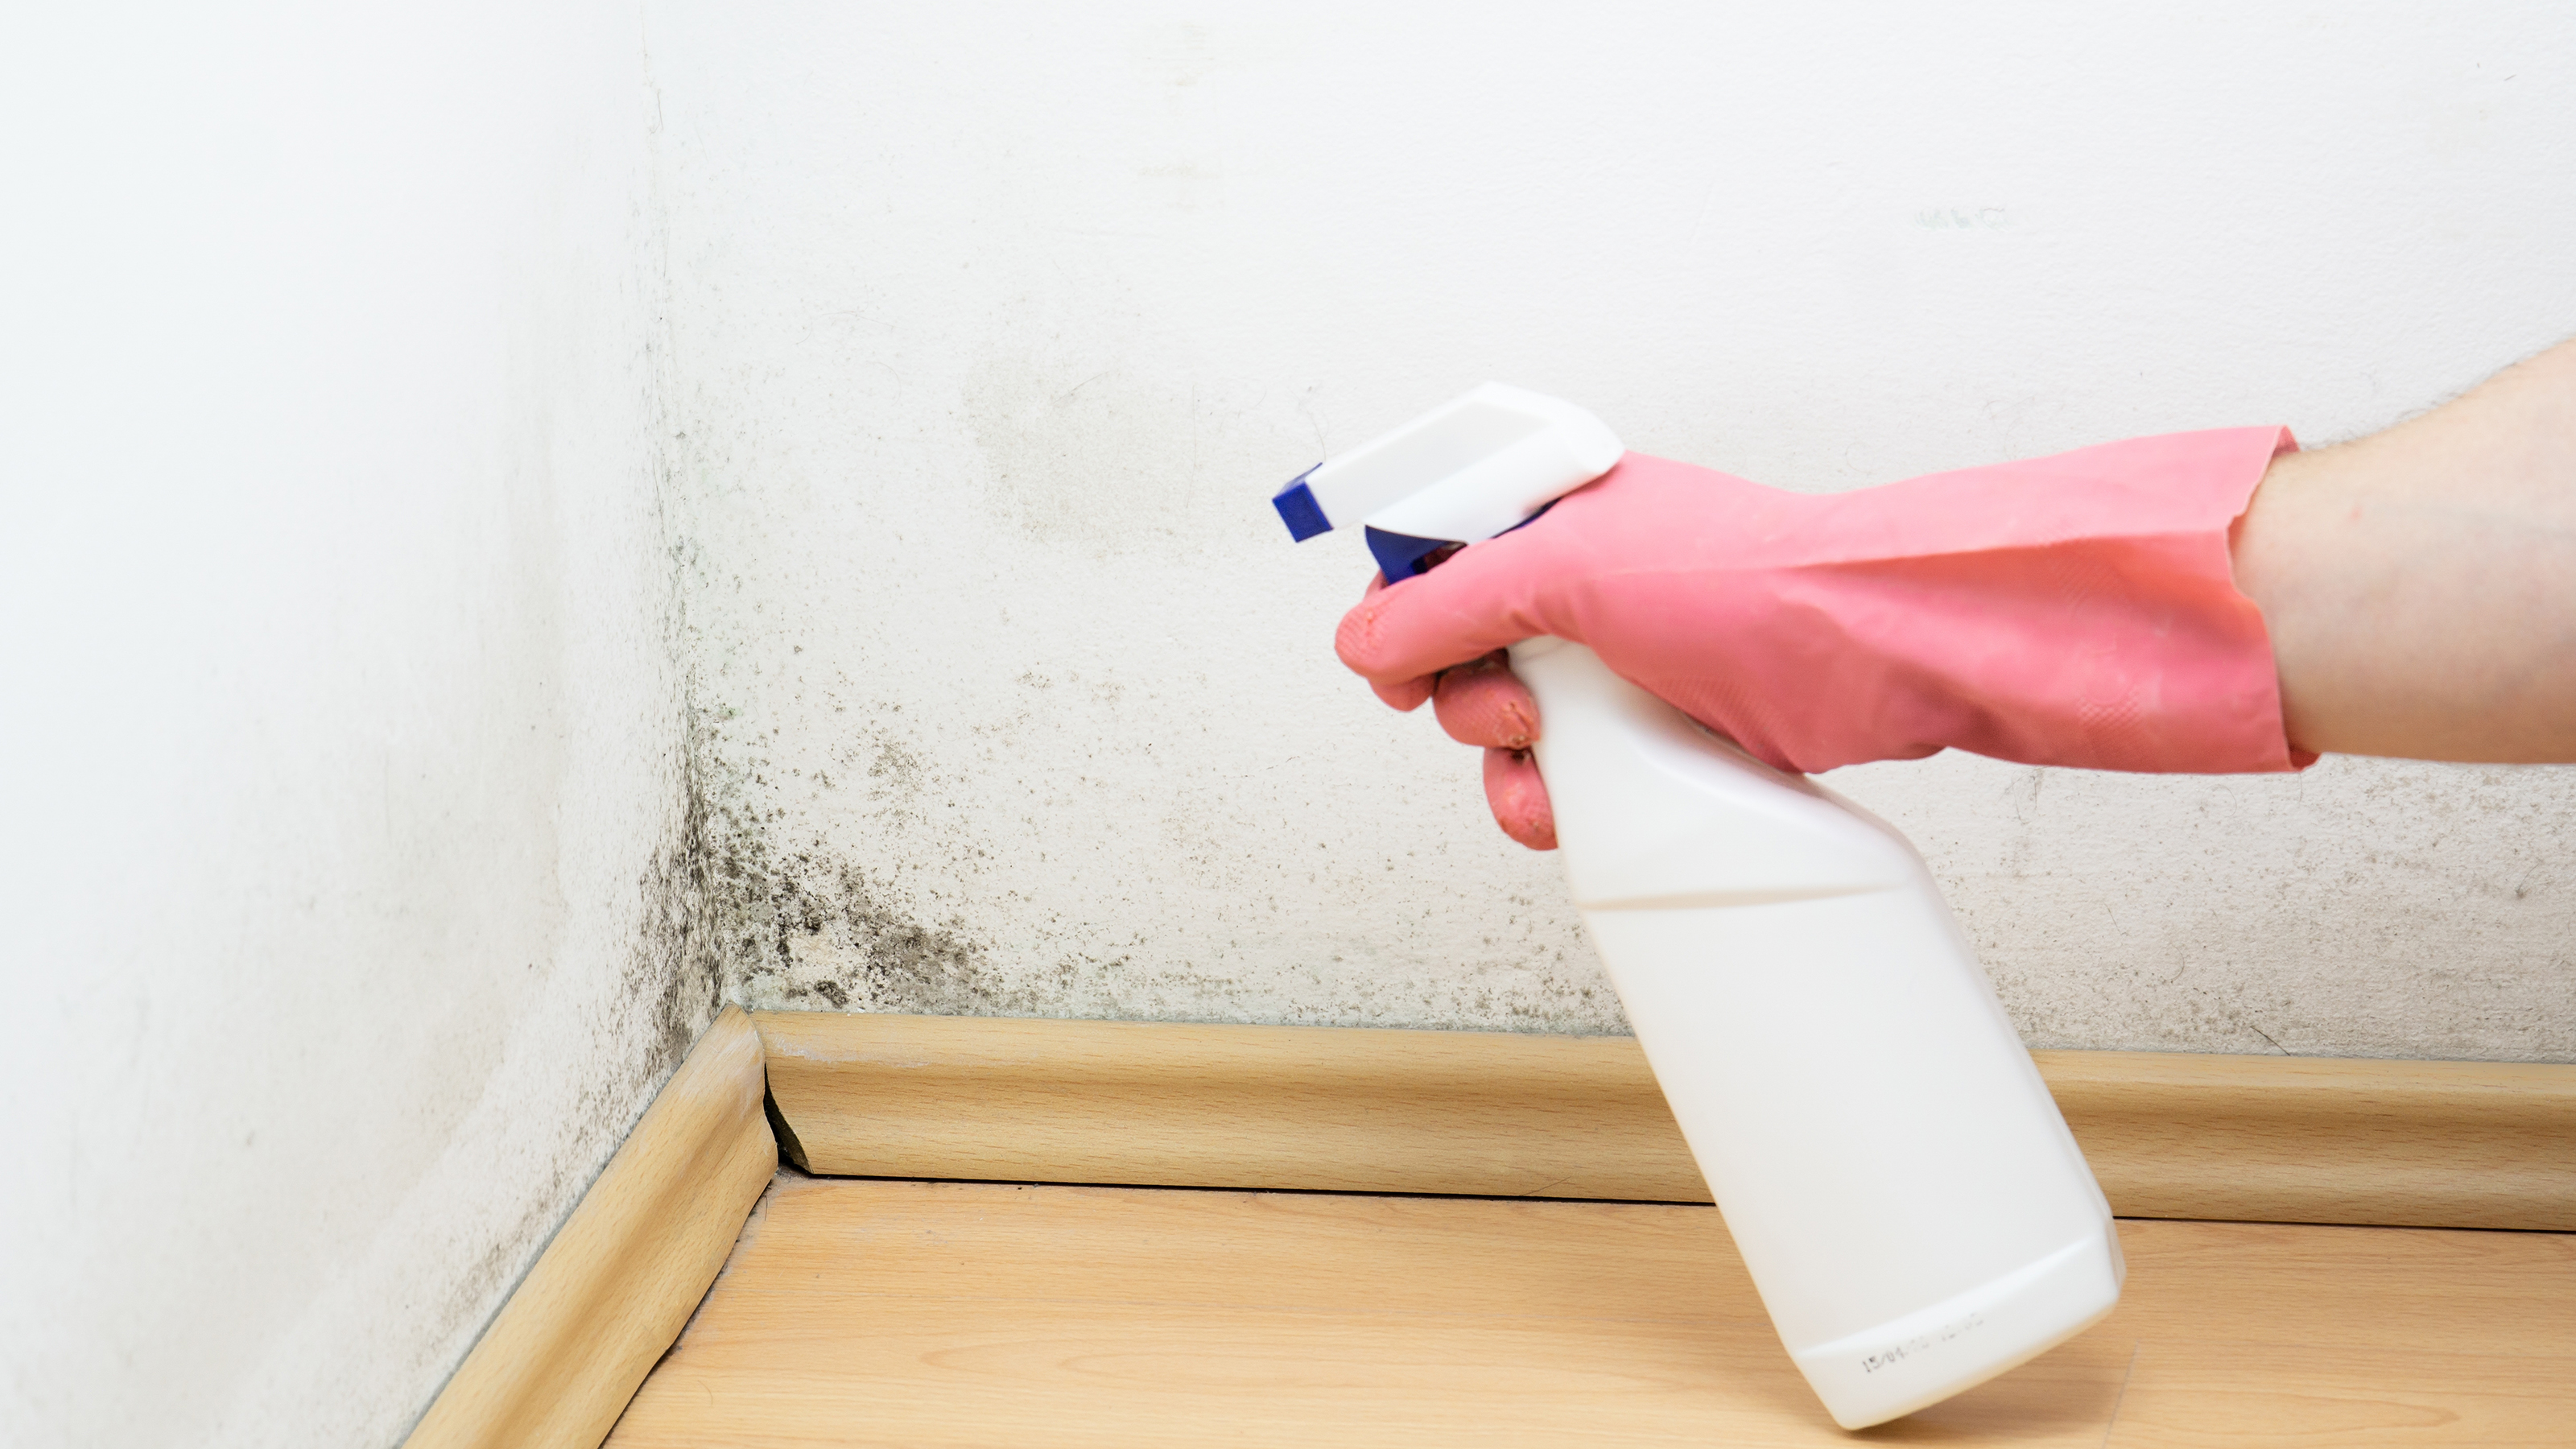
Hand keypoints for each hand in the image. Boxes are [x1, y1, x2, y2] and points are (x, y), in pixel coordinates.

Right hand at [1336, 439, 2305, 848]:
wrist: (1870, 648)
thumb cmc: (1750, 579)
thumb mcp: (1565, 570)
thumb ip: (1447, 602)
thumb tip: (1365, 640)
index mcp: (1557, 513)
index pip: (1436, 548)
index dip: (1400, 604)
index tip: (1391, 653)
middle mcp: (1584, 581)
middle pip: (1458, 650)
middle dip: (1460, 692)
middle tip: (1507, 701)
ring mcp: (1621, 659)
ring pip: (1508, 725)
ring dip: (1506, 759)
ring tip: (1549, 753)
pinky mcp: (1657, 729)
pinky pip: (1568, 775)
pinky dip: (1556, 798)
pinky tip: (1576, 800)